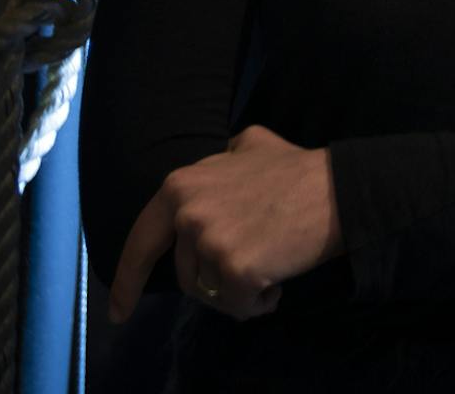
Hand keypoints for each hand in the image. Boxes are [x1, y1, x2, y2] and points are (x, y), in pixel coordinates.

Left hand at [107, 124, 341, 323]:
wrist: (337, 190)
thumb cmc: (295, 169)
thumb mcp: (247, 145)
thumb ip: (219, 159)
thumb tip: (217, 161)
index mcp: (180, 186)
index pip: (141, 241)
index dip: (126, 279)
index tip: (118, 310)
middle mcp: (187, 213)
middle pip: (184, 274)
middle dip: (213, 280)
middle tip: (249, 267)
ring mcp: (209, 241)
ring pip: (210, 293)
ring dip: (238, 291)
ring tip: (269, 266)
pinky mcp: (235, 268)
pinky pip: (238, 306)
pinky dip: (260, 302)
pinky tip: (279, 281)